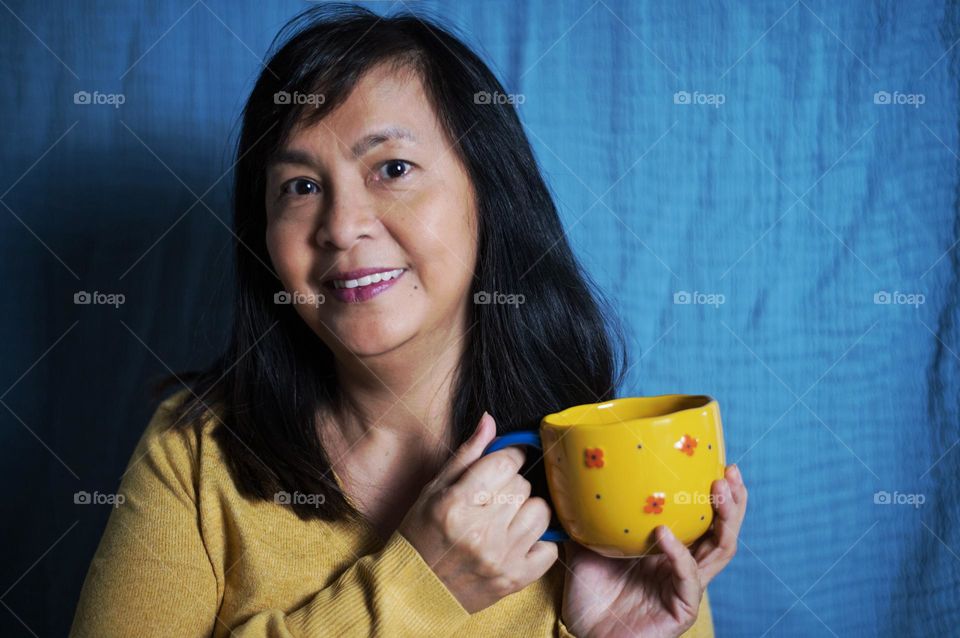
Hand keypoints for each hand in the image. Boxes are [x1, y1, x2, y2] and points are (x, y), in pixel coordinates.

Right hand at [398, 412, 559, 612]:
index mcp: (456, 505)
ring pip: (541, 512)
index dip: (510, 456)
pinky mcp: (516, 580)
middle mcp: (480, 532)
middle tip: (496, 495)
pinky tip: (517, 540)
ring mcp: (500, 558)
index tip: (506, 461)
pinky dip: (539, 541)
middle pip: (523, 485)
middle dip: (513, 484)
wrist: (415, 590)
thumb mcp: (434, 490)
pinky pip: (550, 548)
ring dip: (528, 510)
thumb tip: (490, 420)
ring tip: (508, 516)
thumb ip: (466, 455)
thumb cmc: (422, 534)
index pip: (505, 463)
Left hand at [561, 464, 747, 637]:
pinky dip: (678, 554)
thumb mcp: (589, 543)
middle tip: (728, 472)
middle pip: (722, 531)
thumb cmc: (590, 594)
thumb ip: (593, 514)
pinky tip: (664, 534)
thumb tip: (579, 475)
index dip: (714, 492)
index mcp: (670, 550)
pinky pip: (689, 578)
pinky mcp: (681, 610)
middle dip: (732, 501)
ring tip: (717, 490)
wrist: (583, 633)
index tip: (714, 460)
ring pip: (720, 551)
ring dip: (724, 519)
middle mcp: (684, 567)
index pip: (703, 518)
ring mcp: (685, 588)